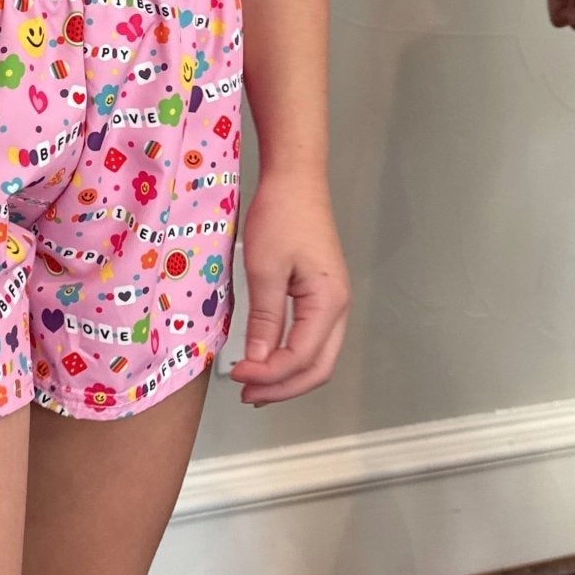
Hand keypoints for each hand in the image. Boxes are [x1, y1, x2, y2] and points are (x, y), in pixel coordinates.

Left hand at [228, 171, 350, 406]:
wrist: (295, 180)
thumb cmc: (281, 215)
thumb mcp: (265, 269)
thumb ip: (264, 320)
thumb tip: (256, 364)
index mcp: (329, 303)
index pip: (301, 358)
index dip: (268, 376)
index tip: (235, 375)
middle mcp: (338, 308)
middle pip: (318, 368)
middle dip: (282, 388)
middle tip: (245, 394)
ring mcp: (332, 303)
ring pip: (317, 357)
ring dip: (287, 376)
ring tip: (253, 386)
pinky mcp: (321, 296)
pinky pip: (311, 340)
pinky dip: (290, 357)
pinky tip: (265, 359)